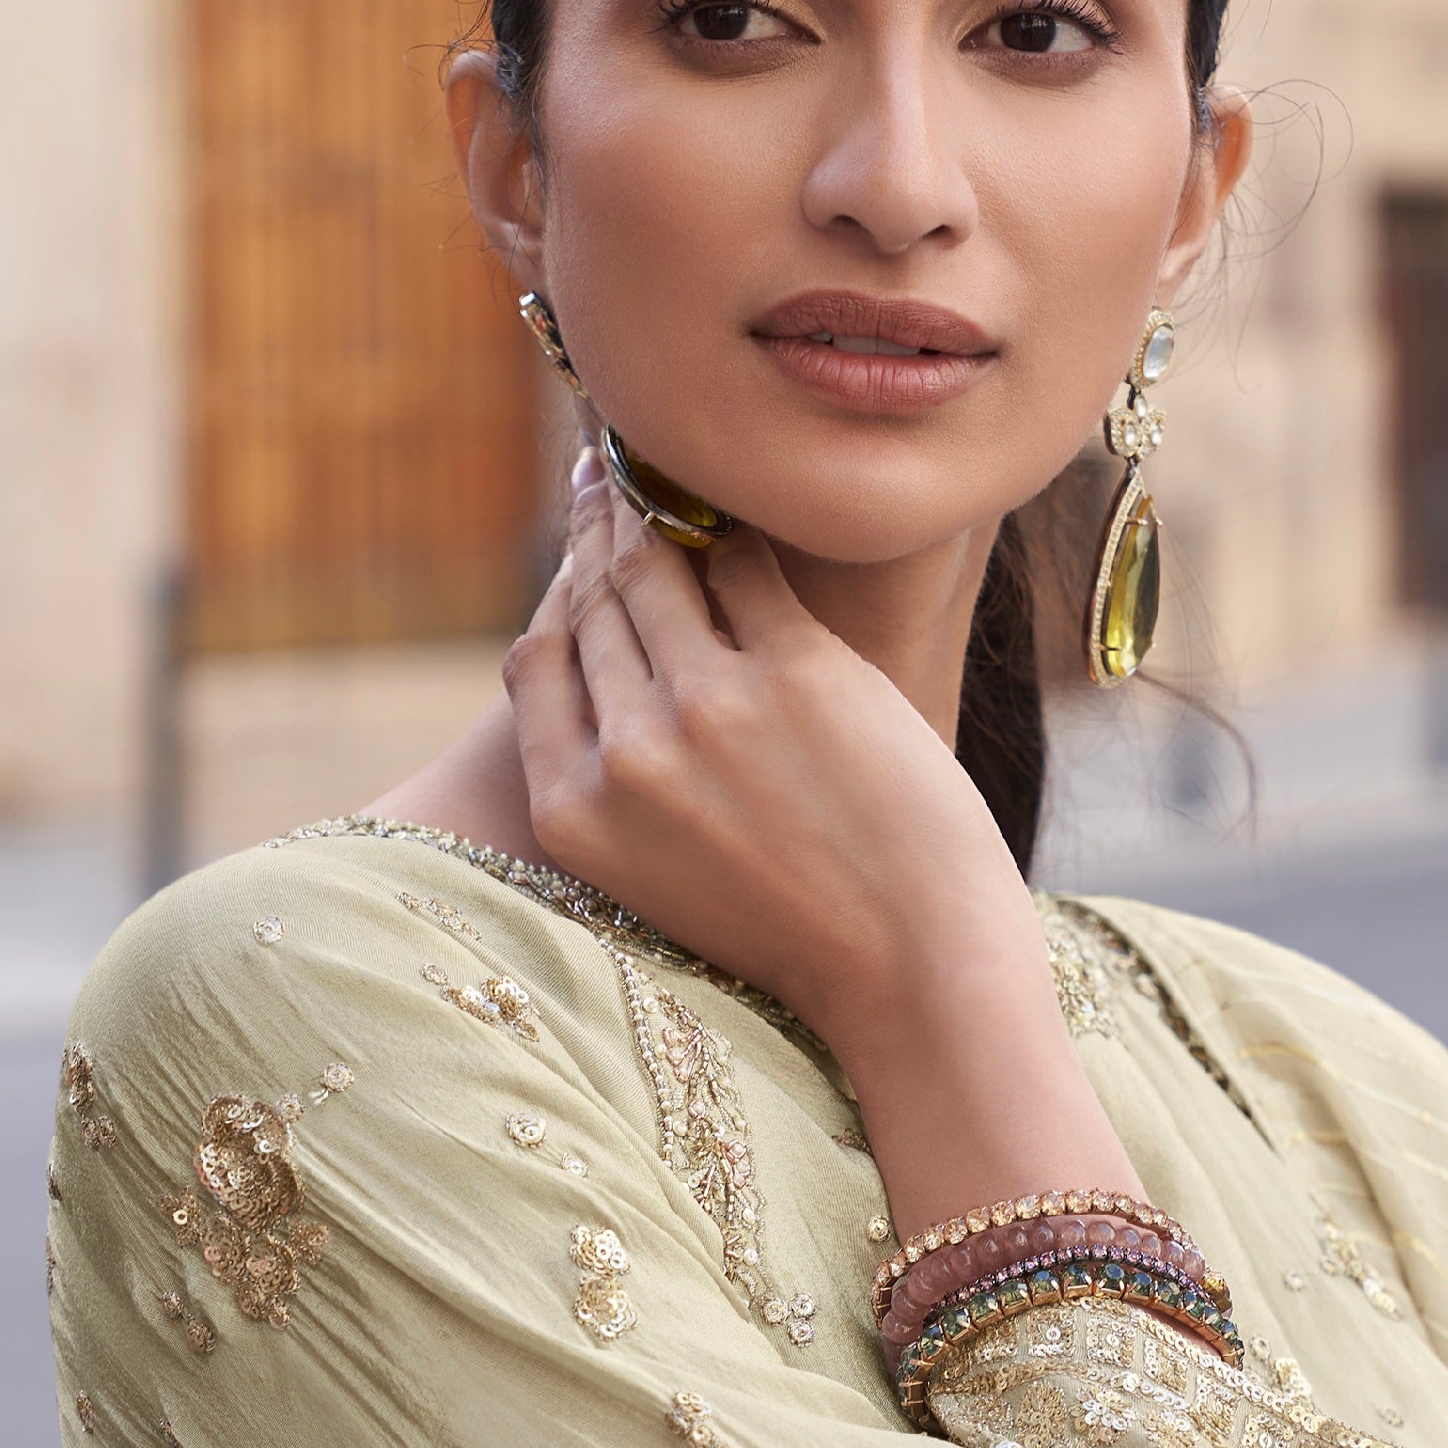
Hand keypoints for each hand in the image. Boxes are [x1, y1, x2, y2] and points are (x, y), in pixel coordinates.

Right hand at [506, 450, 1031, 1042]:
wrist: (912, 972)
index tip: (571, 554)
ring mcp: (710, 706)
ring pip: (657, 573)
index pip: (535, 665)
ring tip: (658, 475)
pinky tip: (742, 512)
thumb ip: (621, 782)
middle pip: (594, 607)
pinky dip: (737, 536)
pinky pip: (747, 569)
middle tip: (605, 480)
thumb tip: (615, 671)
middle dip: (597, 534)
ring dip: (651, 511)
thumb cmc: (802, 930)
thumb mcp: (663, 875)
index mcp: (576, 815)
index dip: (553, 597)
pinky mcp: (799, 671)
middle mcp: (629, 754)